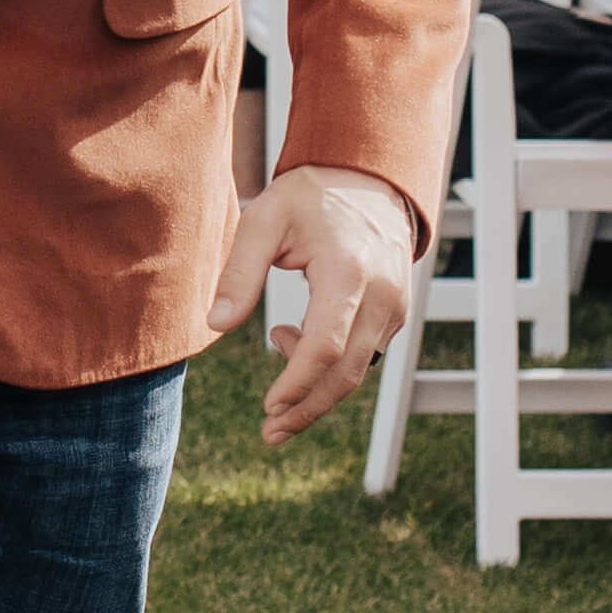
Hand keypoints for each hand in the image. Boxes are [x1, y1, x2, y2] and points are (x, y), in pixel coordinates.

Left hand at [207, 165, 418, 443]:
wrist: (367, 180)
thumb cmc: (309, 198)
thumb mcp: (264, 220)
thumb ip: (239, 272)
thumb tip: (214, 325)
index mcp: (349, 270)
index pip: (326, 346)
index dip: (297, 384)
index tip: (268, 408)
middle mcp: (382, 294)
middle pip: (346, 372)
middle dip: (306, 408)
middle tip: (270, 432)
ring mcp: (395, 306)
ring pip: (358, 370)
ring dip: (316, 390)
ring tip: (275, 379)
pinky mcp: (397, 314)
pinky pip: (364, 355)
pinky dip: (330, 366)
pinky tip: (295, 339)